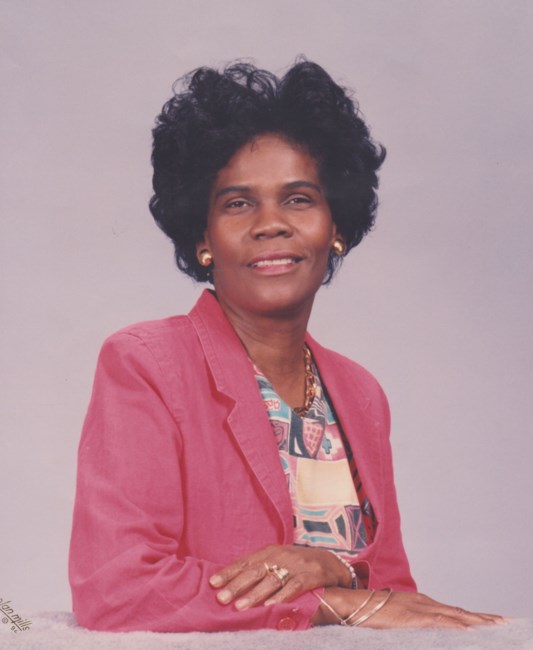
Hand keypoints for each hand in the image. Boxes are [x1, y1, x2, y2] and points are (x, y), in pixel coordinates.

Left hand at [209, 544, 351, 610]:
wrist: (331, 561)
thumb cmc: (298, 564)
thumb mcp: (278, 560)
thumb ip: (259, 568)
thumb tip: (232, 583)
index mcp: (270, 551)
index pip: (245, 562)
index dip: (229, 572)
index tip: (213, 584)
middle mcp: (281, 556)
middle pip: (255, 571)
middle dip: (237, 585)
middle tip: (222, 598)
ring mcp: (296, 565)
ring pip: (272, 580)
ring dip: (255, 594)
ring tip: (240, 607)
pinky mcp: (311, 575)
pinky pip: (295, 587)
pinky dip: (282, 596)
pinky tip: (271, 607)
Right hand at [314, 588, 505, 627]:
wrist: (352, 603)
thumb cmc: (369, 612)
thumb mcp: (394, 616)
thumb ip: (409, 621)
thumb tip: (418, 631)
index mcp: (420, 603)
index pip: (452, 610)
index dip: (471, 616)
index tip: (490, 620)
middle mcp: (423, 603)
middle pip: (458, 611)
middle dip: (481, 617)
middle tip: (503, 621)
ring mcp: (419, 609)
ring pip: (455, 615)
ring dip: (476, 620)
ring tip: (495, 624)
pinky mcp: (413, 618)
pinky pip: (440, 622)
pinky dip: (457, 625)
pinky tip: (469, 630)